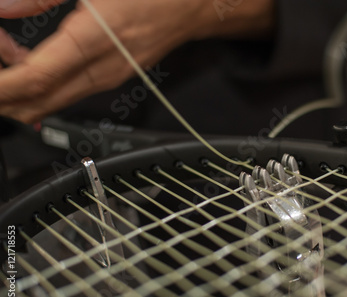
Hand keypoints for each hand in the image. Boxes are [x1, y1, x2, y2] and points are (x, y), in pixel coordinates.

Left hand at [0, 0, 273, 122]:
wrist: (189, 5)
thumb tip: (6, 8)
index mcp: (96, 38)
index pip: (37, 77)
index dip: (3, 87)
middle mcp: (104, 69)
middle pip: (41, 100)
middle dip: (6, 95)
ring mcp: (109, 78)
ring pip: (52, 100)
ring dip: (20, 88)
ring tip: (4, 58)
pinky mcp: (111, 78)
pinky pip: (68, 92)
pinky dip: (40, 85)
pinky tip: (25, 65)